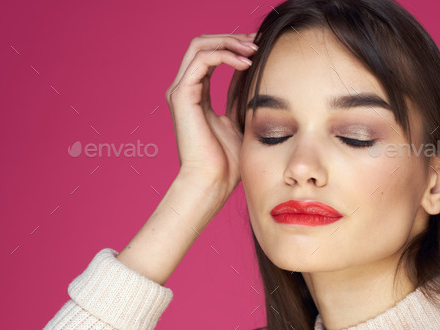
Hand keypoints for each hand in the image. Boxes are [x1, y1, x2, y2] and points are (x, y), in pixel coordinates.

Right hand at [165, 33, 256, 198]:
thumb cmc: (226, 161)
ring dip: (229, 42)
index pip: (211, 57)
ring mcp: (181, 91)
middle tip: (256, 42)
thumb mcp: (238, 120)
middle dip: (231, 39)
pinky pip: (202, 59)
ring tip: (253, 49)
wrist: (212, 181)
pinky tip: (245, 63)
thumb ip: (239, 97)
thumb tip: (252, 74)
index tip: (259, 48)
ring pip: (200, 45)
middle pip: (203, 44)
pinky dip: (224, 55)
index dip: (233, 47)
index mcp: (196, 94)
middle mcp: (185, 89)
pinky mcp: (182, 95)